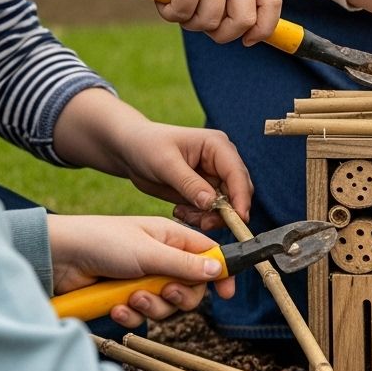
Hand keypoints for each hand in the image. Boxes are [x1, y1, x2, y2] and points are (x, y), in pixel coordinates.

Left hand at [47, 215, 236, 327]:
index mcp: (170, 238)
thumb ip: (184, 264)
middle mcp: (160, 259)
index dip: (219, 274)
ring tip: (130, 296)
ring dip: (151, 306)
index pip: (207, 255)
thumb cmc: (101, 241)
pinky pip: (142, 315)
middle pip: (190, 288)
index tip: (226, 293)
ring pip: (166, 306)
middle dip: (179, 296)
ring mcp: (142, 279)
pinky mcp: (125, 297)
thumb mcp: (147, 252)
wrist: (57, 258)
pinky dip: (130, 313)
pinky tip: (115, 305)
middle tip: (165, 292)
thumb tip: (218, 269)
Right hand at [87, 0, 281, 43]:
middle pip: (244, 20)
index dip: (264, 28)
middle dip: (222, 34)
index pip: (272, 3)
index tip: (248, 41)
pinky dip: (169, 13)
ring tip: (176, 0)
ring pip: (210, 22)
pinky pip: (183, 15)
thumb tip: (247, 34)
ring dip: (189, 21)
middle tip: (201, 25)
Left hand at [108, 120, 252, 232]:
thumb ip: (190, 184)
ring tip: (184, 215)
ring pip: (225, 206)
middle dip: (224, 212)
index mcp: (217, 146)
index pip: (237, 173)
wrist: (130, 151)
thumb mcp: (165, 164)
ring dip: (209, 217)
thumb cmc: (147, 146)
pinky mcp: (204, 191)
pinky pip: (211, 211)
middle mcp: (221, 161)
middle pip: (237, 192)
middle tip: (204, 224)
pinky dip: (199, 217)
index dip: (241, 197)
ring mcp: (213, 177)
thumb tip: (212, 203)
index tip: (239, 219)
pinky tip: (179, 211)